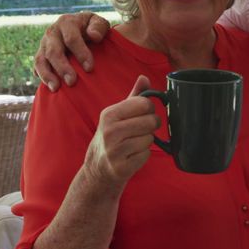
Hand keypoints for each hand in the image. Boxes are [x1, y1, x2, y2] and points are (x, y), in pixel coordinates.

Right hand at [34, 11, 110, 90]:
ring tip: (56, 88)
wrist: (79, 29)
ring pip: (41, 60)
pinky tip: (50, 87)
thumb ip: (99, 27)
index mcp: (67, 22)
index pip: (71, 38)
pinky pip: (37, 66)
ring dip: (47, 75)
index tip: (89, 68)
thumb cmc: (92, 28)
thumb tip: (94, 36)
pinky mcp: (40, 55)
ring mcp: (44, 44)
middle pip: (54, 51)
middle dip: (62, 67)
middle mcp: (52, 32)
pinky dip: (42, 76)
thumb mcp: (99, 23)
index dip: (80, 53)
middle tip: (72, 82)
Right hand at [82, 76, 160, 190]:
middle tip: (141, 131)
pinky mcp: (121, 167)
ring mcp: (115, 151)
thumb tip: (144, 78)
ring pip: (150, 138)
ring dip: (146, 142)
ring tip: (133, 145)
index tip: (143, 115)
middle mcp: (110, 131)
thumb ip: (133, 97)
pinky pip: (146, 155)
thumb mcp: (117, 115)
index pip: (144, 103)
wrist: (97, 171)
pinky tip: (132, 156)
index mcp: (109, 114)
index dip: (149, 109)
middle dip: (151, 126)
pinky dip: (143, 156)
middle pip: (150, 121)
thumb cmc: (112, 138)